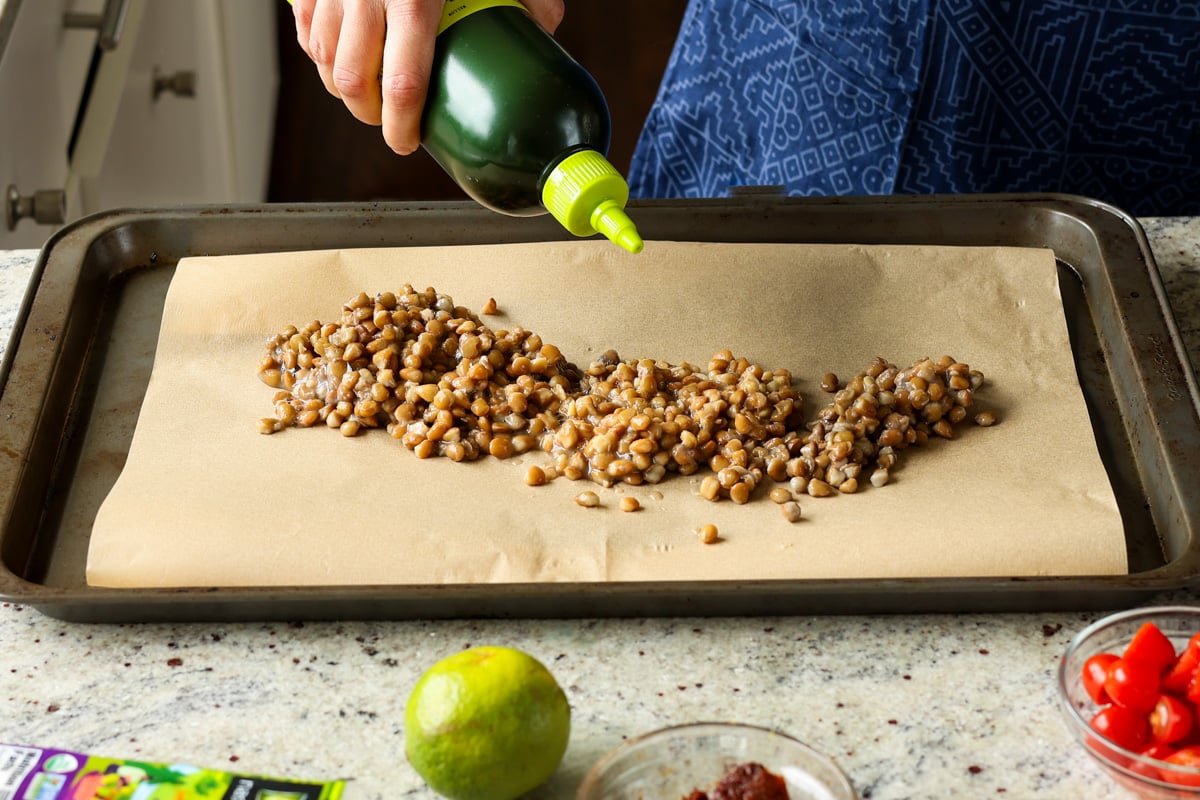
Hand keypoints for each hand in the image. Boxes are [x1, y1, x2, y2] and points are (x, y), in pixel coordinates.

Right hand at [291, 0, 564, 154]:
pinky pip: (304, 29)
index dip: (402, 127)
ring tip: (366, 97)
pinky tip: (337, 60)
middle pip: (353, 84)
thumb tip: (546, 28)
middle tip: (390, 125)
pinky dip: (318, 54)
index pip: (402, 86)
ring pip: (323, 61)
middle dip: (369, 115)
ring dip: (342, 89)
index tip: (408, 144)